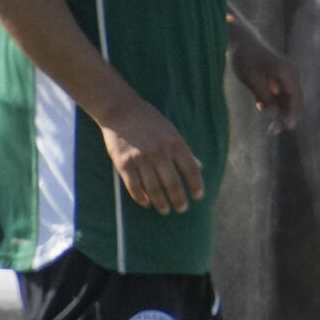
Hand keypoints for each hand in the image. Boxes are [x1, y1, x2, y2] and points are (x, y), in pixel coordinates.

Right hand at [101, 99, 204, 213]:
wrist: (121, 110)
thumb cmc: (150, 121)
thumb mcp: (172, 132)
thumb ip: (183, 150)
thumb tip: (198, 168)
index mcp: (176, 145)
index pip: (191, 171)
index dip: (196, 186)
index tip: (198, 196)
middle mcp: (160, 154)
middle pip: (173, 185)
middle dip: (179, 201)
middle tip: (181, 208)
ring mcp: (141, 160)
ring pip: (154, 190)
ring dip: (161, 203)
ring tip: (165, 209)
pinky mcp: (124, 164)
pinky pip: (134, 187)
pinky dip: (141, 198)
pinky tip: (146, 203)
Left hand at [229, 29, 302, 131]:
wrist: (242, 42)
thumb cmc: (245, 58)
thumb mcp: (252, 79)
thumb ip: (263, 96)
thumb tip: (274, 114)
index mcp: (288, 73)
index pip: (295, 99)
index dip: (291, 115)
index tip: (286, 128)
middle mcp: (292, 74)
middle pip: (295, 101)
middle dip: (286, 117)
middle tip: (273, 132)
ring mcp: (288, 76)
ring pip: (289, 99)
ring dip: (281, 112)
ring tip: (269, 126)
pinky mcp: (281, 78)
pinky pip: (282, 95)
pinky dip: (276, 104)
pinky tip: (261, 106)